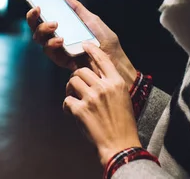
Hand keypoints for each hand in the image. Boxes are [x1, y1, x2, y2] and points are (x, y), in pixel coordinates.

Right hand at [26, 0, 136, 89]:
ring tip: (54, 25)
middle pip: (37, 28)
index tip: (36, 4)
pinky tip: (61, 39)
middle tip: (39, 10)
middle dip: (33, 18)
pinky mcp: (62, 60)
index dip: (35, 12)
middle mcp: (57, 37)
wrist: (114, 60)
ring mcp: (59, 49)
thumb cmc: (106, 41)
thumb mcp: (93, 20)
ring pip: (40, 40)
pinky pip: (51, 53)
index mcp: (63, 27)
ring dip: (43, 30)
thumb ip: (78, 9)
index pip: (44, 18)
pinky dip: (53, 44)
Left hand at [63, 42, 140, 166]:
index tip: (84, 45)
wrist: (120, 145)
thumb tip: (95, 76)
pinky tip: (71, 112)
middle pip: (81, 70)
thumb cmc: (122, 124)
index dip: (92, 50)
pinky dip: (67, 106)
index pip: (102, 59)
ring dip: (70, 90)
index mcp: (116, 83)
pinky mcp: (80, 110)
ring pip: (72, 82)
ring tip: (74, 99)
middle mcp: (104, 87)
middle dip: (76, 77)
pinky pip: (66, 100)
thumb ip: (111, 85)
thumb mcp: (123, 99)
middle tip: (76, 87)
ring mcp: (91, 98)